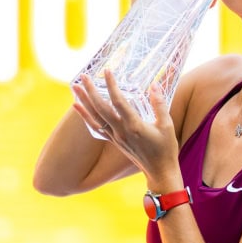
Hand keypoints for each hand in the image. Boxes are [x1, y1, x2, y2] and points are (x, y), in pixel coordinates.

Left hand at [72, 70, 181, 188]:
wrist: (159, 172)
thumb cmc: (166, 148)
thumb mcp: (167, 125)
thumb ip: (159, 104)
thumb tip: (154, 85)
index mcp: (134, 126)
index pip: (118, 101)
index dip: (111, 85)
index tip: (107, 71)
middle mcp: (121, 131)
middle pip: (101, 108)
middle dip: (91, 91)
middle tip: (83, 76)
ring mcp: (115, 137)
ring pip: (95, 117)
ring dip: (84, 101)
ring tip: (74, 87)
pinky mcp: (114, 141)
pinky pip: (96, 127)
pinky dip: (85, 116)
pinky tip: (77, 106)